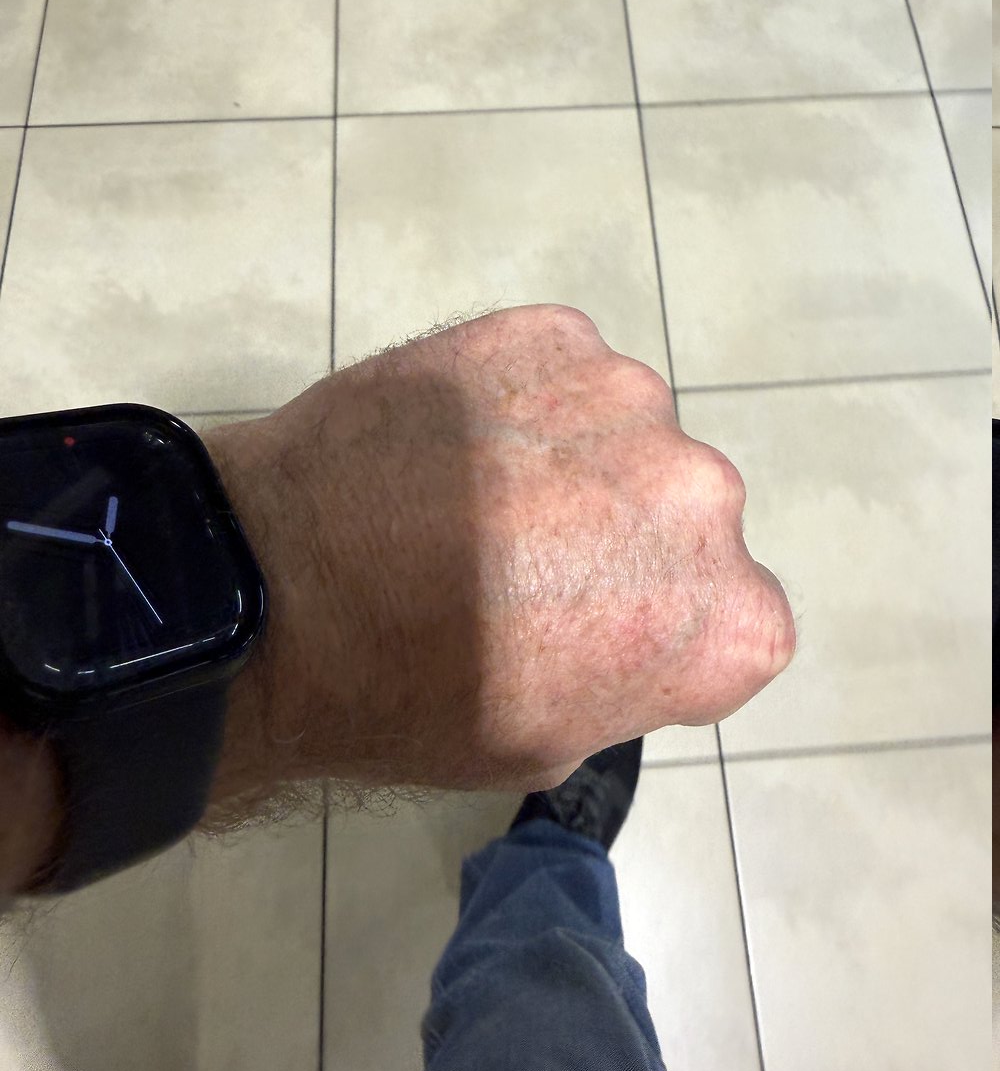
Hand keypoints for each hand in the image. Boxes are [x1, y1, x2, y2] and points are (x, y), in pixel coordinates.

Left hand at [202, 305, 795, 808]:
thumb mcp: (550, 741)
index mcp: (729, 618)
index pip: (734, 617)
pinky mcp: (549, 329)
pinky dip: (522, 395)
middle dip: (620, 533)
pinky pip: (560, 367)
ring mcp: (627, 395)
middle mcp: (705, 494)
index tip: (585, 630)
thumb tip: (628, 614)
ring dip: (572, 455)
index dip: (655, 627)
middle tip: (524, 557)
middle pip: (681, 513)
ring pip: (622, 429)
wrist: (274, 588)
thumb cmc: (410, 698)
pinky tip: (451, 436)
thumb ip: (635, 672)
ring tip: (473, 491)